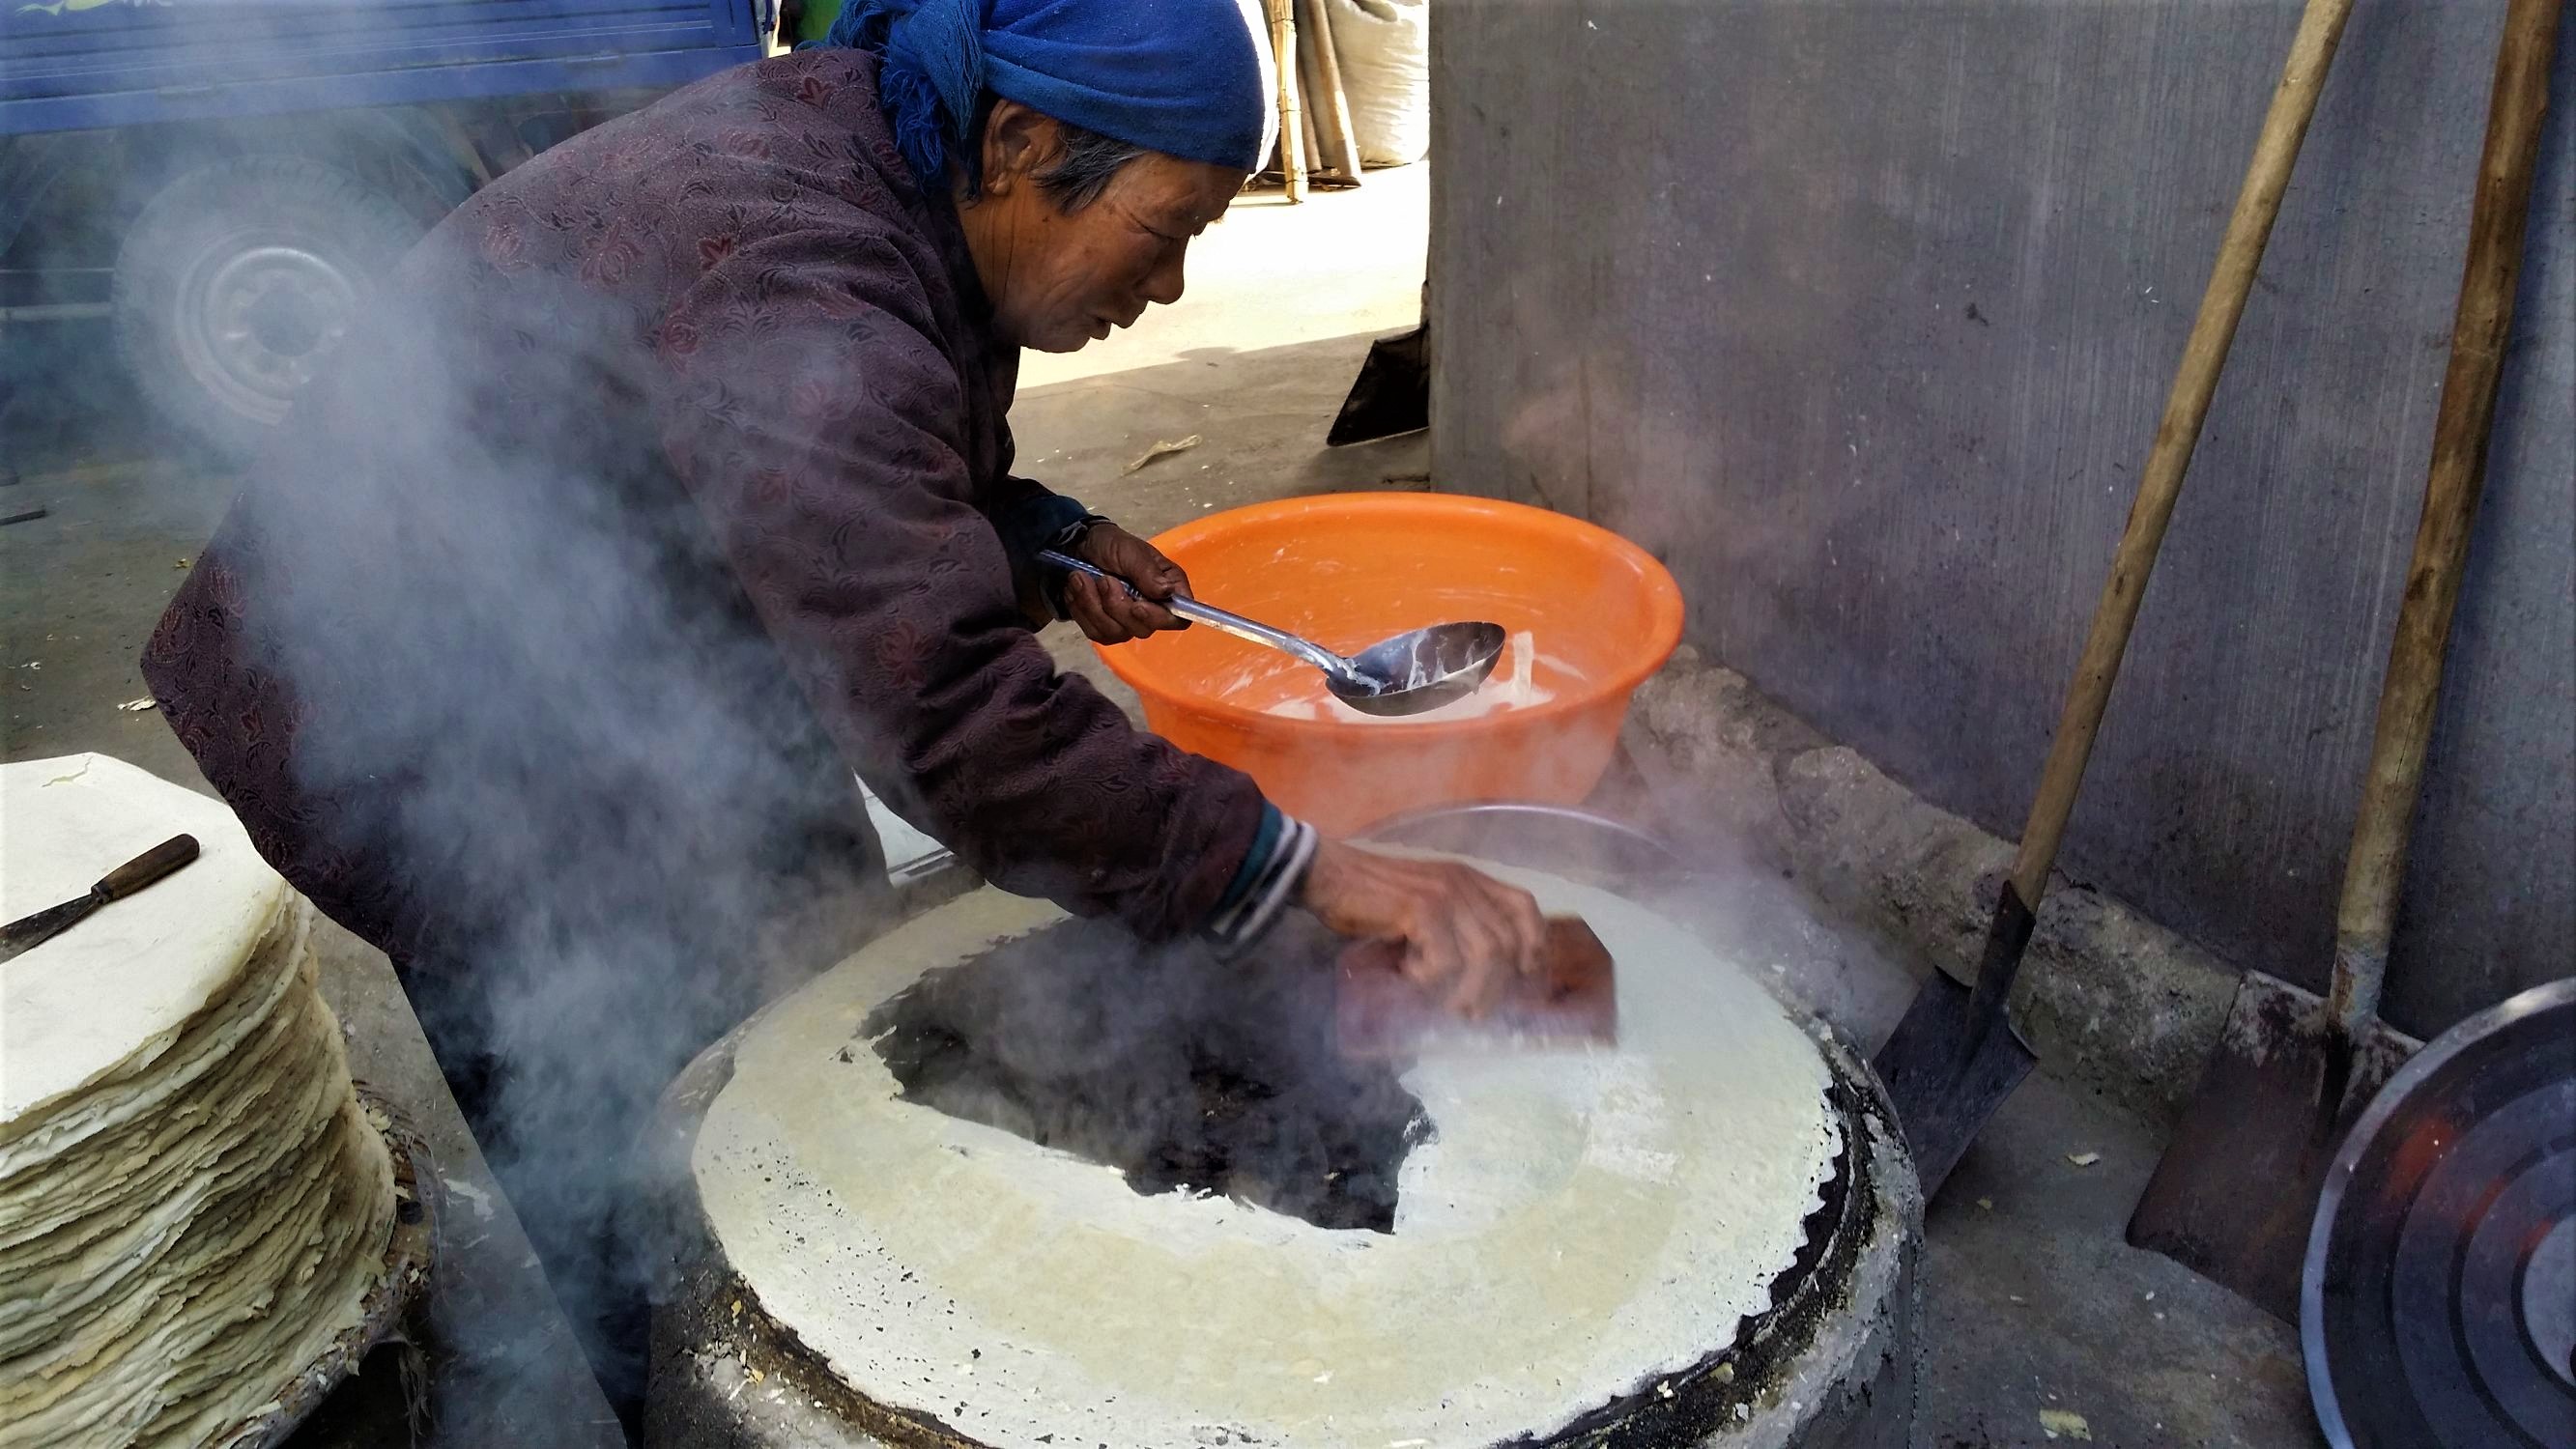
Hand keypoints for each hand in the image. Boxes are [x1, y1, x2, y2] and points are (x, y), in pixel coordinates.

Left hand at [1065, 523, 1192, 643]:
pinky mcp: (1104, 629)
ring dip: (1092, 604)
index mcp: (1167, 588)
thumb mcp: (1129, 550)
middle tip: (1102, 579)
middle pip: (1143, 629)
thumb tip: (1167, 592)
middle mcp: (1151, 610)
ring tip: (1080, 578)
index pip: (1178, 618)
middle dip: (1117, 605)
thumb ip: (1147, 571)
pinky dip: (1081, 610)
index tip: (1138, 605)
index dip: (1159, 618)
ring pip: (1116, 632)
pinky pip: (1096, 633)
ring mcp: (1127, 623)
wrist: (1077, 547)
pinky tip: (1076, 591)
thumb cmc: (1110, 545)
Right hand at [1300, 838, 1547, 1017]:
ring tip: (1451, 1008)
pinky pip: (1444, 959)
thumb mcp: (1422, 905)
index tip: (1526, 978)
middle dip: (1497, 987)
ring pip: (1484, 954)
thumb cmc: (1370, 896)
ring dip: (1472, 991)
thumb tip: (1472, 979)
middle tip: (1474, 1013)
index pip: (1523, 906)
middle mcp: (1463, 883)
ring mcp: (1443, 894)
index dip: (1533, 944)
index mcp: (1469, 878)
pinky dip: (1430, 978)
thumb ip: (1449, 927)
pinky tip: (1408, 976)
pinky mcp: (1419, 909)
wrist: (1328, 874)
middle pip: (1506, 941)